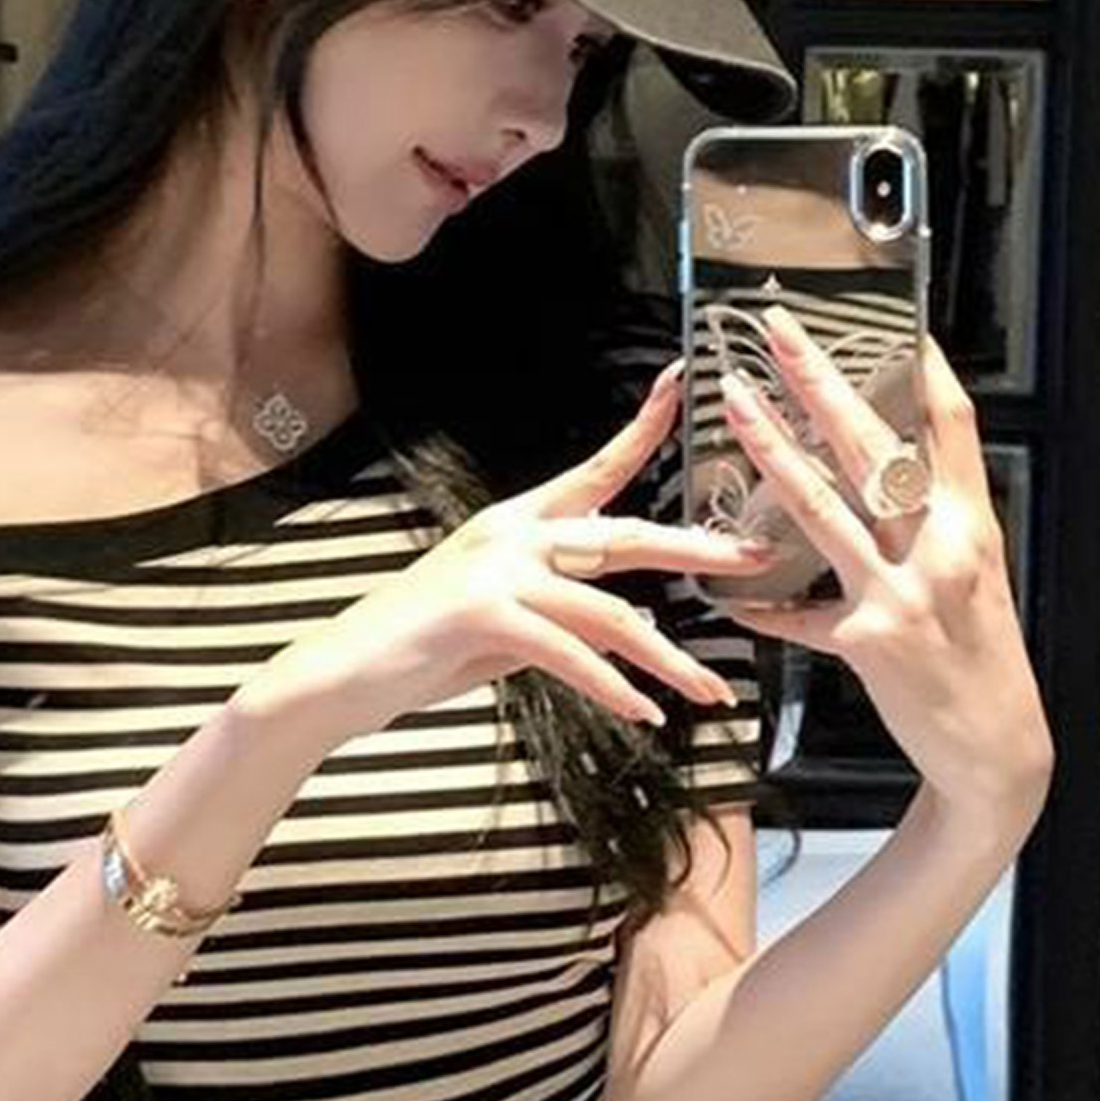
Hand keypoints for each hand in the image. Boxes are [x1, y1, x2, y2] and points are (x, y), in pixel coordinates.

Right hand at [240, 360, 776, 743]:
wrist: (342, 674)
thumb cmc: (417, 649)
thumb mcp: (500, 623)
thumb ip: (555, 613)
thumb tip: (614, 635)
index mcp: (516, 524)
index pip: (594, 472)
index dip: (642, 429)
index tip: (684, 386)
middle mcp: (511, 535)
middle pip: (625, 535)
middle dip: (698, 549)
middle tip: (758, 558)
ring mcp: (495, 570)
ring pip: (609, 611)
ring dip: (666, 659)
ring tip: (709, 690)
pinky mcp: (482, 613)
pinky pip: (569, 652)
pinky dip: (611, 689)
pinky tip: (642, 714)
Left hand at [716, 306, 1054, 817]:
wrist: (995, 745)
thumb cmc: (978, 658)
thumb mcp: (970, 581)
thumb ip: (925, 533)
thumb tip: (879, 491)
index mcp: (972, 527)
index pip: (952, 429)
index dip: (926, 371)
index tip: (898, 325)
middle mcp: (942, 549)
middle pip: (873, 447)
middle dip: (822, 381)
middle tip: (780, 334)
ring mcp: (902, 592)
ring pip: (824, 505)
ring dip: (773, 451)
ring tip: (737, 407)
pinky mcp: (866, 638)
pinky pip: (797, 613)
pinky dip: (762, 605)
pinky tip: (728, 596)